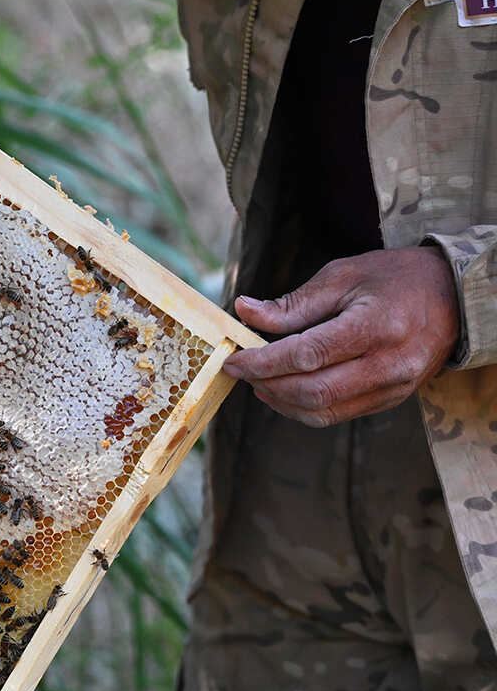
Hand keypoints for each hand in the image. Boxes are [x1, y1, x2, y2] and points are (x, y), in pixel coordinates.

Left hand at [221, 247, 458, 426]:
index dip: (264, 362)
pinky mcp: (393, 399)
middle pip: (313, 391)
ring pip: (325, 411)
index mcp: (375, 328)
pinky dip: (305, 408)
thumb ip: (293, 303)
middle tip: (241, 371)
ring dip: (282, 402)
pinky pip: (340, 414)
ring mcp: (393, 387)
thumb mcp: (343, 276)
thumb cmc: (395, 279)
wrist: (455, 297)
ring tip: (258, 382)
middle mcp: (388, 364)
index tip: (234, 360)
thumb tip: (244, 312)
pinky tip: (285, 390)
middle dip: (268, 384)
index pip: (307, 355)